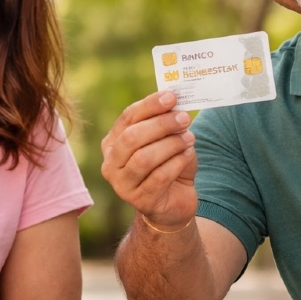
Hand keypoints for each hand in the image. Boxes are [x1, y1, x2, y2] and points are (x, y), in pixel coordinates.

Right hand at [100, 91, 197, 229]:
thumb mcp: (165, 140)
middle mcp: (111, 163)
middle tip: (184, 118)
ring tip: (189, 138)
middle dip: (161, 125)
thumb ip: (164, 121)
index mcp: (113, 142)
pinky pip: (159, 177)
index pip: (128, 118)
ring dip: (171, 144)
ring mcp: (122, 185)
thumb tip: (173, 100)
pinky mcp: (140, 201)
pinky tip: (188, 155)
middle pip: (132, 137)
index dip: (150, 105)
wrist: (173, 202)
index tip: (172, 97)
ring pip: (144, 158)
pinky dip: (177, 162)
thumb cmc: (168, 165)